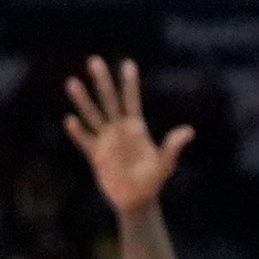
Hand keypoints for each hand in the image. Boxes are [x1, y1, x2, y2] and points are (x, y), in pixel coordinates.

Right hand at [63, 57, 195, 215]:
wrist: (137, 199)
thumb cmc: (154, 180)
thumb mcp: (166, 163)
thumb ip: (173, 146)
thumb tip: (188, 131)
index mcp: (137, 128)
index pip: (132, 100)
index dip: (130, 83)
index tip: (128, 63)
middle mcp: (120, 130)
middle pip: (109, 100)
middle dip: (102, 81)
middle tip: (94, 59)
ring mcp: (106, 141)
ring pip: (92, 115)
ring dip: (82, 100)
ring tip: (71, 81)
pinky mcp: (95, 155)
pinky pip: (84, 139)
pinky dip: (77, 131)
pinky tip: (69, 119)